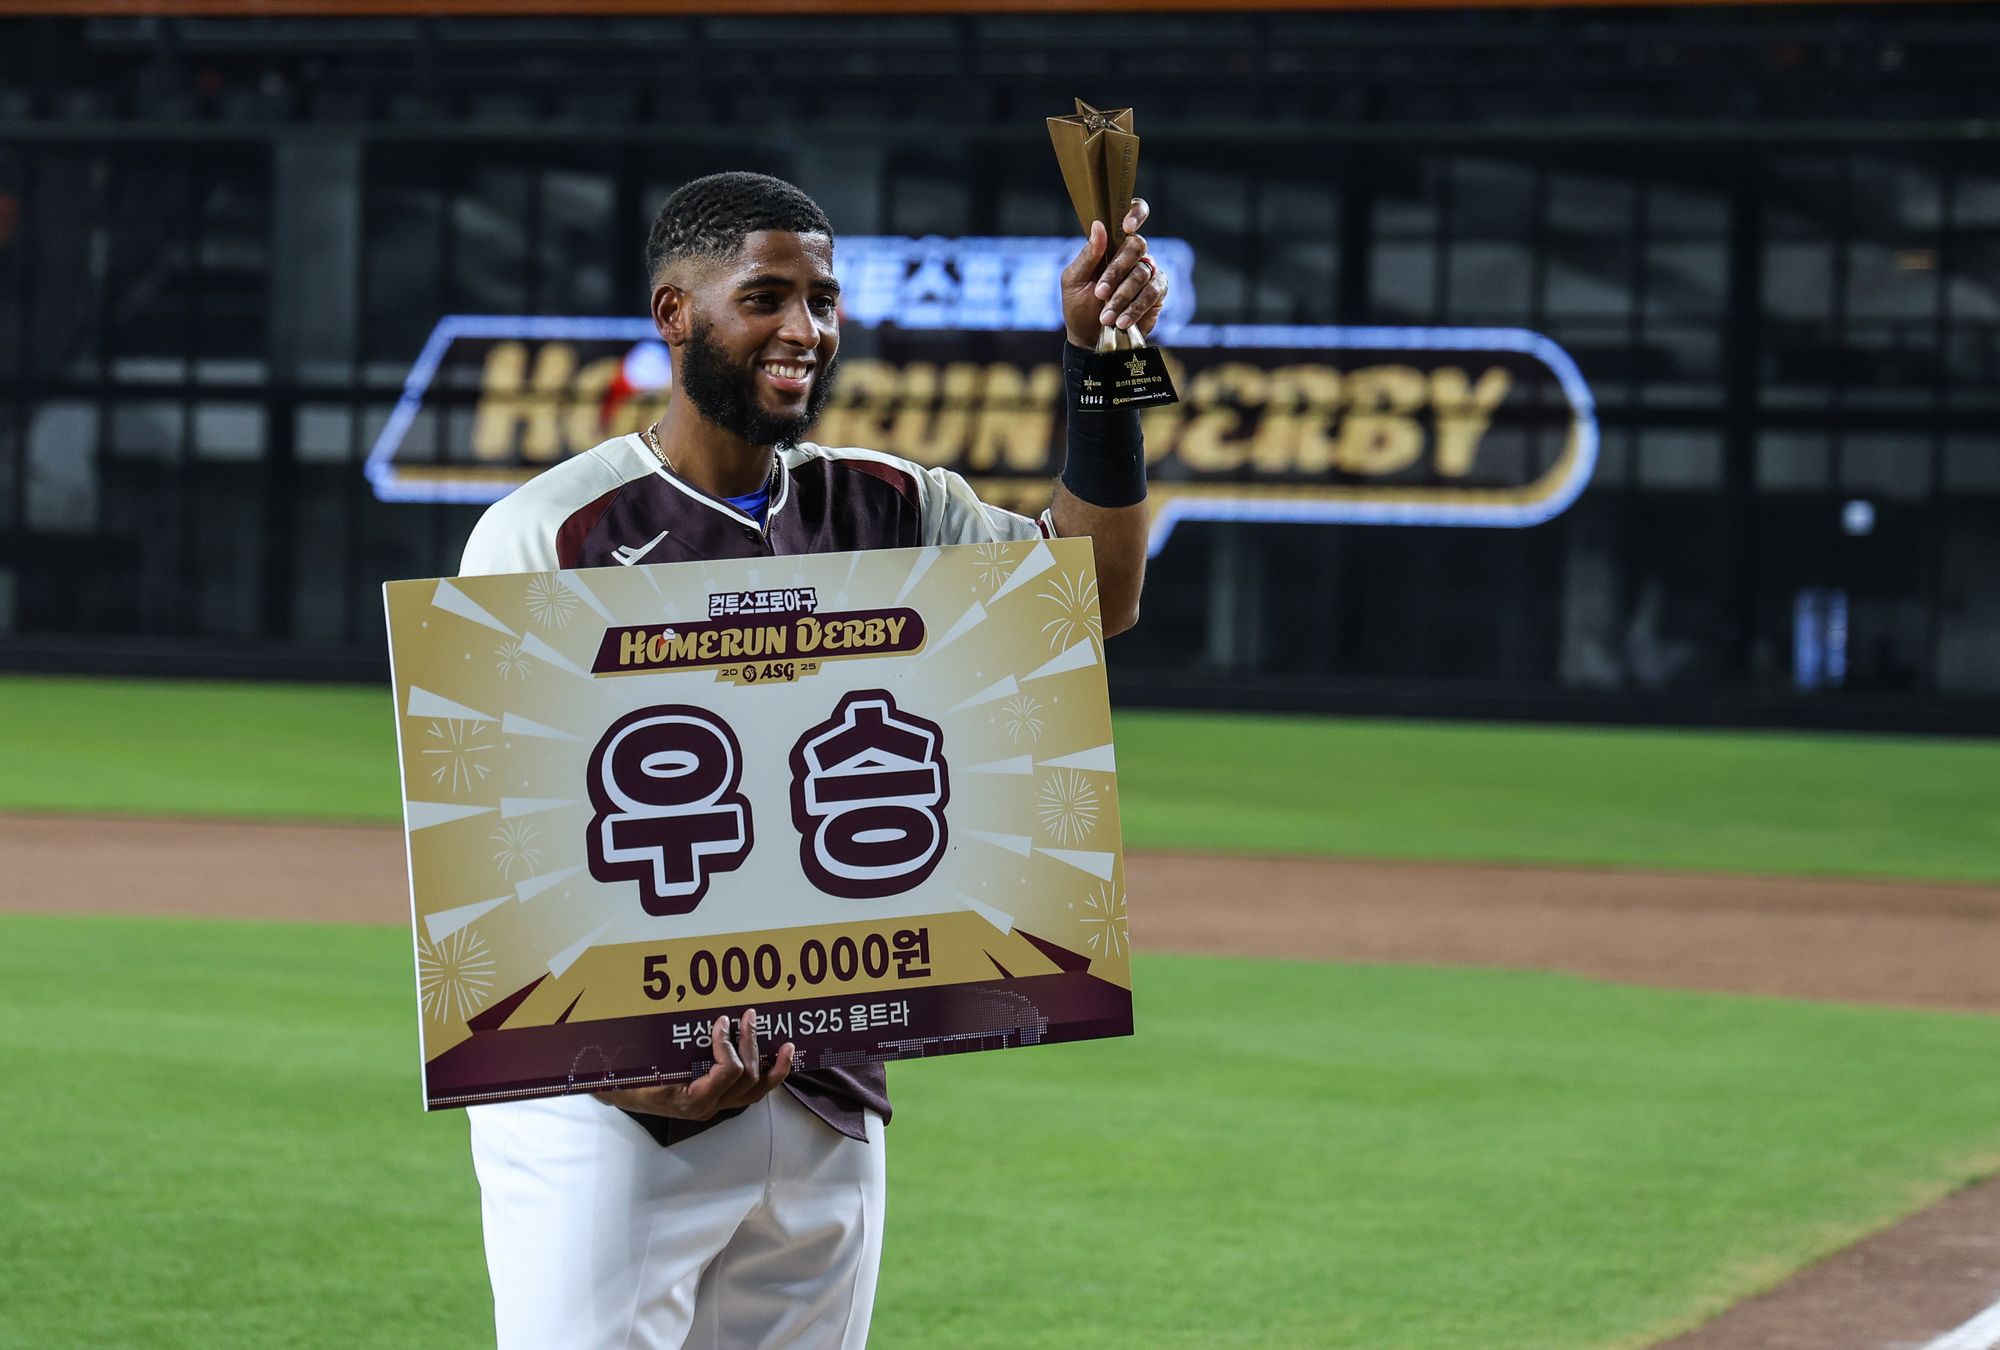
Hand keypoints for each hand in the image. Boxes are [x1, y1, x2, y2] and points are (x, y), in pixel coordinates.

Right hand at [596, 1009, 793, 1120]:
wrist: (618, 1094)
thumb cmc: (628, 1075)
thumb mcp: (646, 1060)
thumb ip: (668, 1046)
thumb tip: (689, 1016)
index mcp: (692, 1098)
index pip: (728, 1072)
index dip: (729, 1044)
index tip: (722, 1021)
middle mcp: (708, 1106)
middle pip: (747, 1078)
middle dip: (751, 1044)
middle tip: (749, 1016)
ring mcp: (716, 1106)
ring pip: (755, 1092)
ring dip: (773, 1066)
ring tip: (787, 1045)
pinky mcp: (718, 1101)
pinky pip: (750, 1093)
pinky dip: (767, 1076)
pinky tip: (778, 1060)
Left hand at [1061, 196, 1169, 347]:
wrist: (1089, 340)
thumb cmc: (1078, 307)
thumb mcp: (1074, 281)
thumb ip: (1087, 255)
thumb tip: (1099, 225)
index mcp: (1111, 245)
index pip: (1131, 216)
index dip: (1135, 213)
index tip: (1127, 226)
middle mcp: (1132, 255)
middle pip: (1137, 245)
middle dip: (1117, 271)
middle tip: (1099, 293)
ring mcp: (1147, 273)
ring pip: (1142, 272)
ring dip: (1122, 296)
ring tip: (1106, 317)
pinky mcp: (1157, 294)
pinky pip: (1153, 292)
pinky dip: (1135, 307)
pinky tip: (1121, 321)